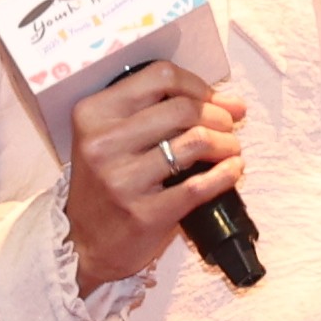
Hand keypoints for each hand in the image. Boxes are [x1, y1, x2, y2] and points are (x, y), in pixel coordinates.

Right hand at [62, 62, 250, 286]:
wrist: (86, 243)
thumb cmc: (106, 184)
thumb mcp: (109, 137)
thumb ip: (153, 112)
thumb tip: (226, 101)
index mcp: (93, 114)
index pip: (159, 76)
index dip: (198, 86)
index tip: (215, 100)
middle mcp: (103, 143)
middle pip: (182, 108)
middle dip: (217, 115)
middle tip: (228, 126)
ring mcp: (122, 179)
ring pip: (195, 142)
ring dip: (226, 142)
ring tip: (230, 148)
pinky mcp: (144, 213)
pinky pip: (199, 186)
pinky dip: (226, 174)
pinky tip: (233, 169)